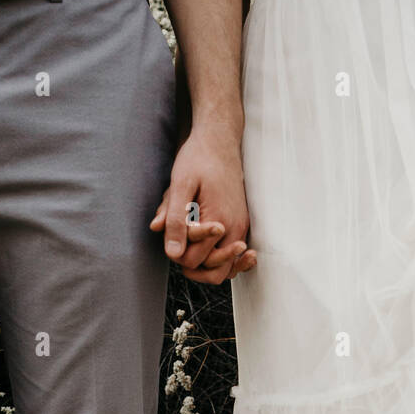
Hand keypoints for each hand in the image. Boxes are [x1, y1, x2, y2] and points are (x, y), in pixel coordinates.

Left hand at [150, 123, 256, 283]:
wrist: (219, 141)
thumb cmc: (198, 159)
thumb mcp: (180, 185)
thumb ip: (175, 219)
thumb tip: (172, 253)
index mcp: (218, 221)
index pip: (194, 259)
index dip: (177, 251)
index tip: (173, 228)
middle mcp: (235, 229)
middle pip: (214, 272)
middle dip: (191, 264)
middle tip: (177, 245)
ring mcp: (241, 228)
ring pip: (226, 269)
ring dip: (206, 265)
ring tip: (188, 252)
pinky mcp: (241, 225)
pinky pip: (234, 257)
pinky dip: (221, 261)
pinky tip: (208, 254)